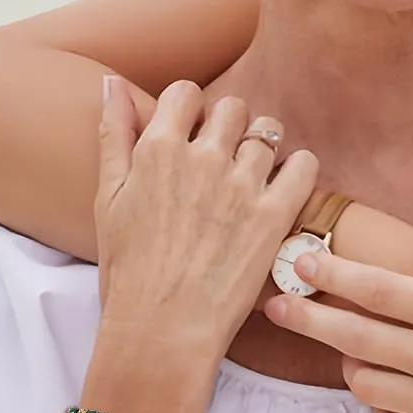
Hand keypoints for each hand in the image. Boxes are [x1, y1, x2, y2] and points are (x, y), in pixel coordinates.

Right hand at [95, 76, 317, 363]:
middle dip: (230, 127)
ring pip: (268, 133)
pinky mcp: (275, 216)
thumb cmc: (128, 271)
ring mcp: (242, 187)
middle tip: (226, 158)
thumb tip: (112, 83)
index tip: (195, 135)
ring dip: (263, 148)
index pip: (187, 93)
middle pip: (233, 108)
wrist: (162, 329)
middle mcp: (202, 159)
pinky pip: (304, 166)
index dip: (192, 110)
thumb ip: (114, 135)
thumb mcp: (108, 199)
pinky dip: (300, 167)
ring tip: (254, 177)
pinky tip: (287, 185)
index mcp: (158, 151)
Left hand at [262, 238, 412, 412]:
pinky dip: (382, 408)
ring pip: (364, 384)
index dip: (335, 275)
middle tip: (276, 302)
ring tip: (354, 348)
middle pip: (355, 336)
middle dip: (308, 315)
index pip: (382, 291)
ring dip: (352, 363)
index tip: (300, 259)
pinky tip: (393, 393)